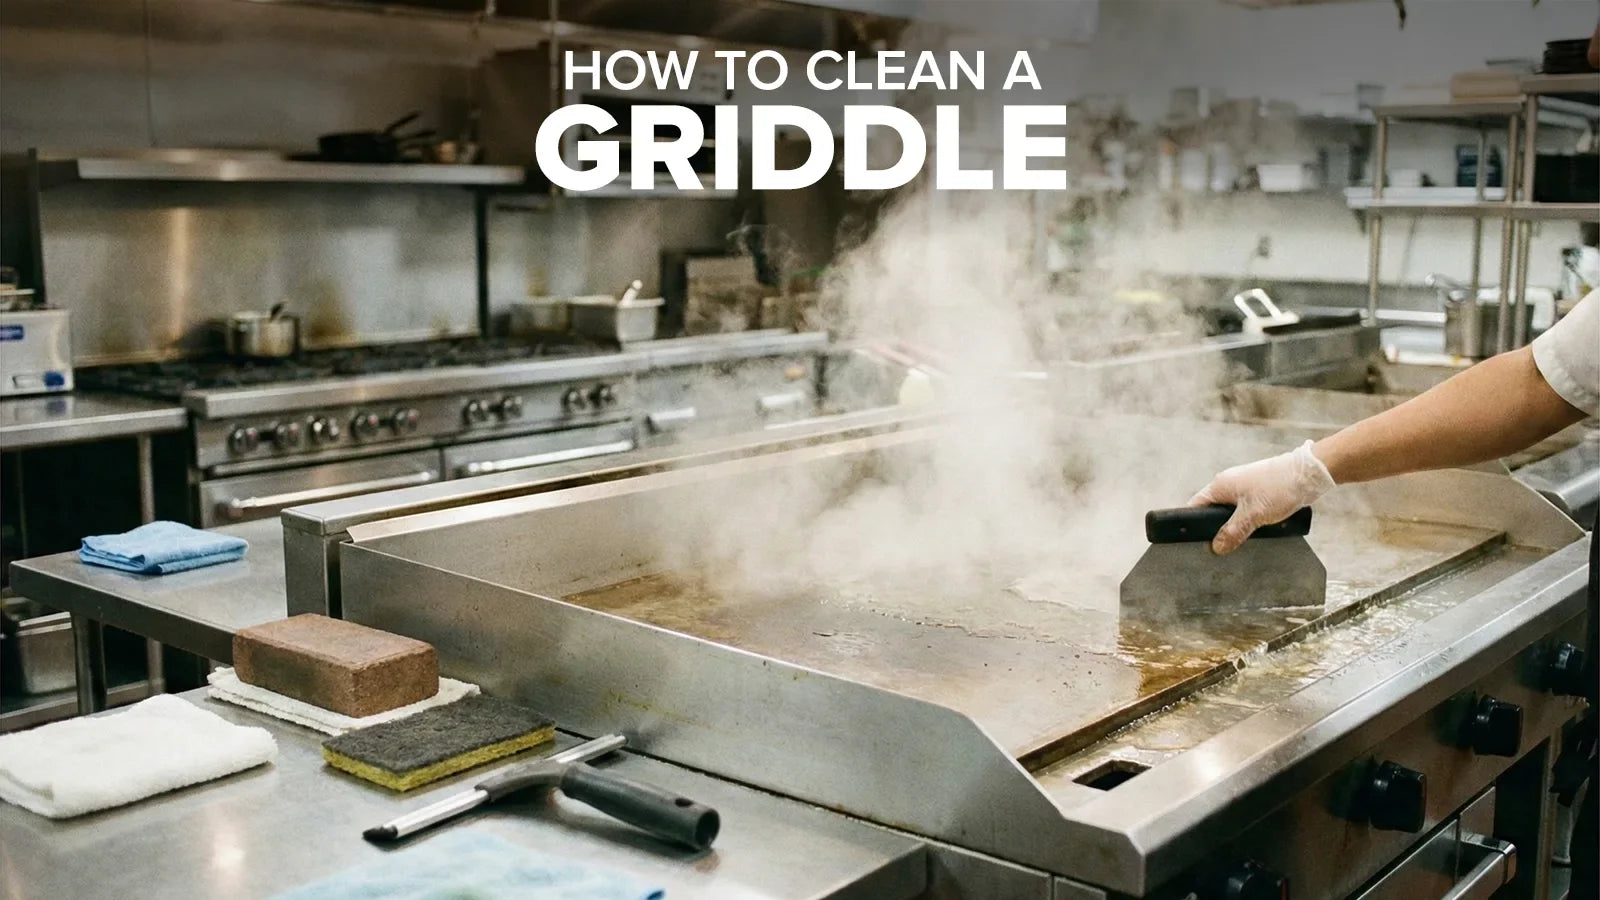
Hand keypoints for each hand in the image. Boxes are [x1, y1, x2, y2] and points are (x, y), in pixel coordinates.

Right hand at [1189, 440, 1335, 554]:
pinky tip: (1257, 531)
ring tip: (1242, 540)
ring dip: (1237, 526)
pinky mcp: (1259, 492)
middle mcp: (1229, 484)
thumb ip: (1232, 532)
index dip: (1192, 524)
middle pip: (1212, 511)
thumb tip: (1217, 547)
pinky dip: (1249, 521)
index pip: (1195, 506)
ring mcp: (1244, 488)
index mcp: (1220, 485)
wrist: (1309, 473)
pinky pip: (1246, 510)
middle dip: (1217, 529)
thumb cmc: (1278, 487)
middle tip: (1222, 547)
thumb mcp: (1252, 515)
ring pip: (1231, 513)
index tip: (1196, 542)